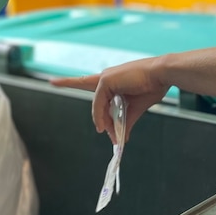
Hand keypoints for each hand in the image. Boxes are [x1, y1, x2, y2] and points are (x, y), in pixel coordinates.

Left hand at [50, 57, 169, 143]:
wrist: (162, 76)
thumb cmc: (152, 86)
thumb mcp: (135, 108)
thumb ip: (125, 122)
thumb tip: (121, 139)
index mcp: (113, 81)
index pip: (88, 82)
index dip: (69, 81)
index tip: (52, 80)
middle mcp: (106, 77)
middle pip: (90, 94)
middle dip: (79, 96)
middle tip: (72, 101)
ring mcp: (105, 78)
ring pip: (97, 105)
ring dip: (102, 121)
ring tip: (108, 132)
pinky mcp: (106, 80)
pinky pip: (99, 103)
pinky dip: (101, 116)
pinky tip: (104, 126)